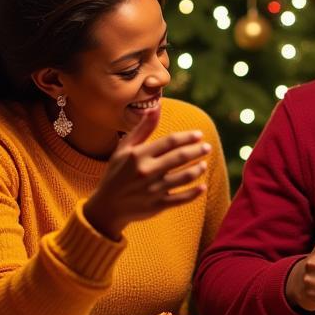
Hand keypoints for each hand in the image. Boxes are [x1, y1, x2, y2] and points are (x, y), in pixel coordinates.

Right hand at [83, 106, 210, 238]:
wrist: (107, 207)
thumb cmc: (116, 173)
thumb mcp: (124, 149)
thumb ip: (142, 129)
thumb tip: (156, 108)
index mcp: (138, 155)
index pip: (169, 141)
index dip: (187, 137)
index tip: (199, 135)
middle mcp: (146, 171)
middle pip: (180, 157)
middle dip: (197, 151)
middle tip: (207, 147)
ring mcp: (153, 189)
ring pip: (184, 177)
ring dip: (198, 169)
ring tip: (204, 164)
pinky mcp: (157, 205)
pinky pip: (181, 198)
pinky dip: (194, 193)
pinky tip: (203, 187)